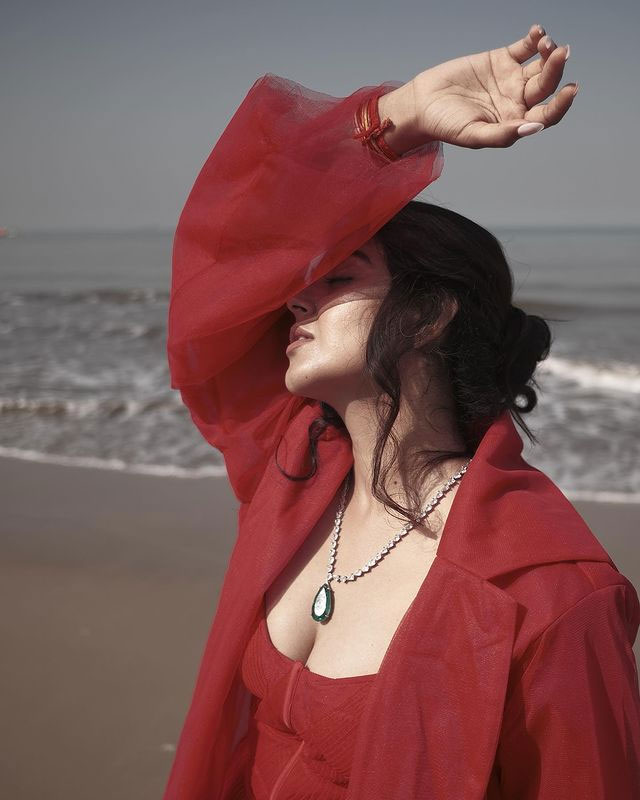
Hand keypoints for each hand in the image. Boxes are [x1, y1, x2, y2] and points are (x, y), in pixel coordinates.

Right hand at [406, 24, 576, 148]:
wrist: (423, 103)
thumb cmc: (446, 125)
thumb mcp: (473, 135)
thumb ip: (502, 135)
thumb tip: (533, 128)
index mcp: (515, 121)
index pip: (546, 115)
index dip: (561, 104)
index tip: (570, 90)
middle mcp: (518, 101)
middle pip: (546, 86)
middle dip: (555, 70)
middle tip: (560, 54)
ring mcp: (511, 79)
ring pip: (539, 64)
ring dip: (548, 52)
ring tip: (546, 43)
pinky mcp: (501, 59)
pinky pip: (524, 47)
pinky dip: (534, 38)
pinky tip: (537, 32)